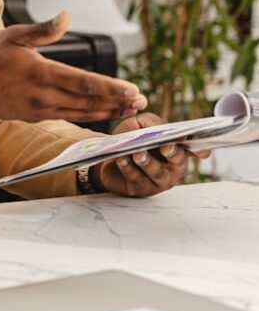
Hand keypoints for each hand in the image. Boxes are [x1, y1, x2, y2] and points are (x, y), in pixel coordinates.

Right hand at [0, 11, 147, 131]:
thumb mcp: (13, 35)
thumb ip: (44, 29)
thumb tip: (66, 15)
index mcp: (41, 74)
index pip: (85, 83)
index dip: (111, 88)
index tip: (132, 90)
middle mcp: (43, 97)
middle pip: (89, 102)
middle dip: (118, 102)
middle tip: (142, 102)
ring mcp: (39, 111)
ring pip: (81, 113)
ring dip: (107, 111)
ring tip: (129, 109)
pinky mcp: (35, 117)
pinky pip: (68, 117)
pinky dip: (88, 115)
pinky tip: (101, 111)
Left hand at [97, 113, 211, 197]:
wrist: (110, 157)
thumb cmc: (132, 140)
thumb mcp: (140, 125)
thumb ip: (151, 122)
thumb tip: (158, 126)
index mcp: (179, 148)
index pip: (197, 150)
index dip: (201, 148)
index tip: (197, 145)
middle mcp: (174, 166)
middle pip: (178, 160)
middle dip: (173, 152)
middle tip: (166, 147)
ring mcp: (160, 180)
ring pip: (157, 172)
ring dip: (147, 162)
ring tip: (137, 153)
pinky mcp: (143, 189)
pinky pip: (137, 178)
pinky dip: (129, 168)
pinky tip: (122, 160)